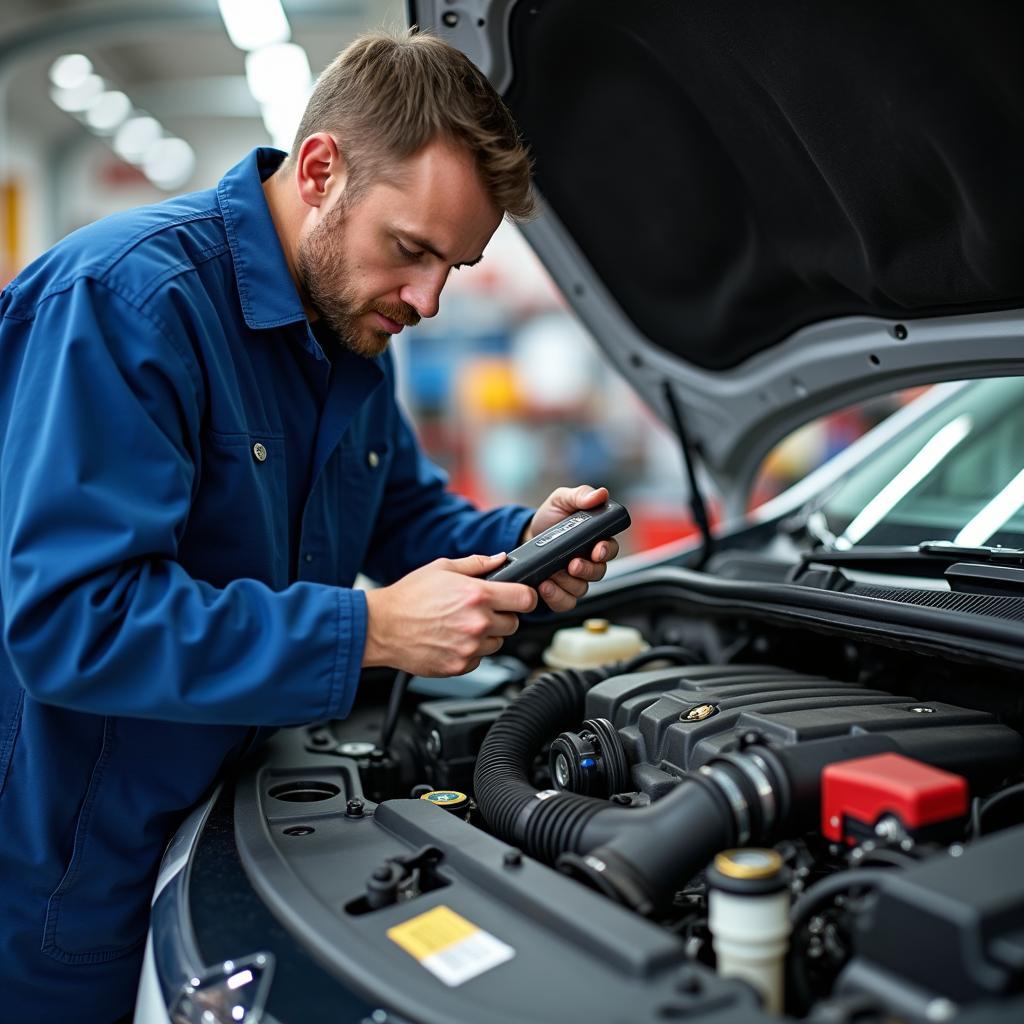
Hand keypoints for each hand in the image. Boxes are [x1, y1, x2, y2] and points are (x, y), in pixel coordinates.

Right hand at [362, 552, 536, 676]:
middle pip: (515, 623)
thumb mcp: (442, 568)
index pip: (525, 599)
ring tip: (461, 625)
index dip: (525, 597)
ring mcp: (469, 647)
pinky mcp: (460, 666)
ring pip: (498, 643)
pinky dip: (471, 651)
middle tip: (480, 610)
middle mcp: (477, 622)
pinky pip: (480, 659)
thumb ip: (477, 563)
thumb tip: (501, 558)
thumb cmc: (408, 598)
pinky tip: (452, 639)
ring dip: (487, 635)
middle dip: (502, 616)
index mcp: (477, 595)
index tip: (519, 597)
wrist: (381, 627)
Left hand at [524, 484, 620, 612]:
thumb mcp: (561, 500)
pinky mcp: (561, 592)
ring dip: (567, 583)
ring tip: (552, 574)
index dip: (606, 551)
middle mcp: (589, 561)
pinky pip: (565, 602)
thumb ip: (580, 495)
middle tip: (573, 564)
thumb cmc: (550, 518)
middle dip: (586, 570)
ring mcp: (576, 579)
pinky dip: (556, 597)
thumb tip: (600, 494)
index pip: (610, 549)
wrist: (526, 536)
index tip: (596, 549)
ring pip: (582, 589)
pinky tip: (545, 586)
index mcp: (595, 539)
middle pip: (599, 572)